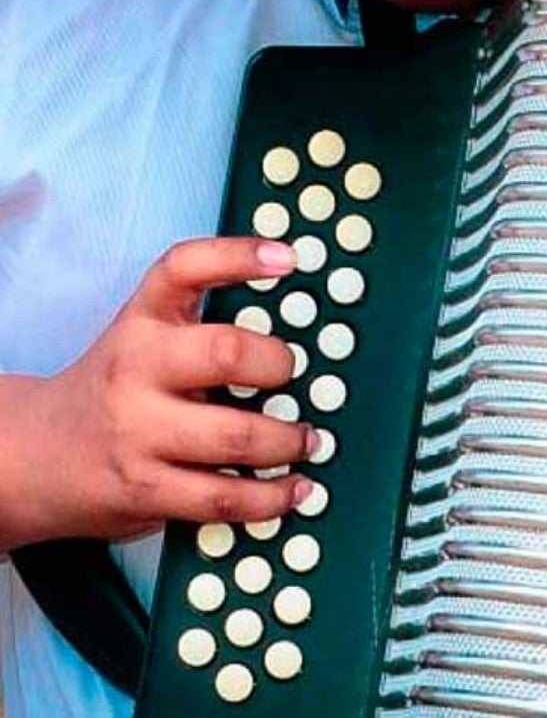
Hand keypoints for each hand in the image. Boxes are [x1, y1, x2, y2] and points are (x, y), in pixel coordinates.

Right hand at [2, 238, 314, 547]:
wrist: (32, 458)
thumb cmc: (113, 394)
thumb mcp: (143, 342)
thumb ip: (200, 330)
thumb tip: (303, 340)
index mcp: (141, 323)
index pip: (183, 269)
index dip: (237, 257)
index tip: (287, 258)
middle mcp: (137, 370)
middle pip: (224, 352)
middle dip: (278, 365)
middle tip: (294, 376)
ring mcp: (138, 432)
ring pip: (235, 435)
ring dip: (287, 441)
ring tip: (307, 441)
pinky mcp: (145, 489)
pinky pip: (222, 495)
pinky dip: (270, 498)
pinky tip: (293, 490)